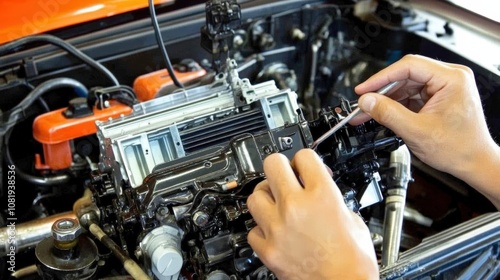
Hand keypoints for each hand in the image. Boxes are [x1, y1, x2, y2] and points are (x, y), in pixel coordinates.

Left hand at [246, 149, 377, 279]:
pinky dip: (261, 229)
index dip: (305, 160)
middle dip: (281, 168)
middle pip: (272, 164)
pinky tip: (273, 230)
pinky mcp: (267, 249)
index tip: (304, 166)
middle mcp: (296, 207)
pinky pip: (253, 229)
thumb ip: (330, 195)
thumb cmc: (353, 260)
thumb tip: (318, 185)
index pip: (303, 156)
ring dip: (266, 197)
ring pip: (255, 196)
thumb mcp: (352, 217)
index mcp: (322, 195)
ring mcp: (277, 228)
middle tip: (285, 176)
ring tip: (276, 205)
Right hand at [354, 54, 499, 207]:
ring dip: (386, 99)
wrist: (474, 163)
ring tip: (368, 111)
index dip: (381, 78)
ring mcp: (444, 87)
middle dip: (382, 91)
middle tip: (363, 103)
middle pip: (405, 75)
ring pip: (405, 86)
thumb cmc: (460, 148)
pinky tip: (382, 113)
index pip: (408, 66)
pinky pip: (410, 95)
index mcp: (452, 78)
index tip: (364, 90)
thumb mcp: (417, 131)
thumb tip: (367, 101)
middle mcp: (450, 78)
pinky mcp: (437, 97)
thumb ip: (389, 114)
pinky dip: (395, 105)